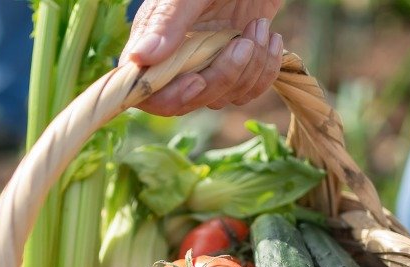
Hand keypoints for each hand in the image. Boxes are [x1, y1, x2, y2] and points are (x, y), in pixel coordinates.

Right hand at [120, 0, 284, 115]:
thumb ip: (166, 22)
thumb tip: (139, 59)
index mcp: (155, 41)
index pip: (146, 92)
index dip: (170, 97)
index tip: (198, 79)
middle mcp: (177, 59)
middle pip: (189, 101)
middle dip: (222, 77)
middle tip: (243, 42)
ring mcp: (207, 64)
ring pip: (222, 98)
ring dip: (250, 69)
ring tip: (260, 27)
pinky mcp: (235, 66)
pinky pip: (247, 91)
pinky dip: (265, 69)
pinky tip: (271, 37)